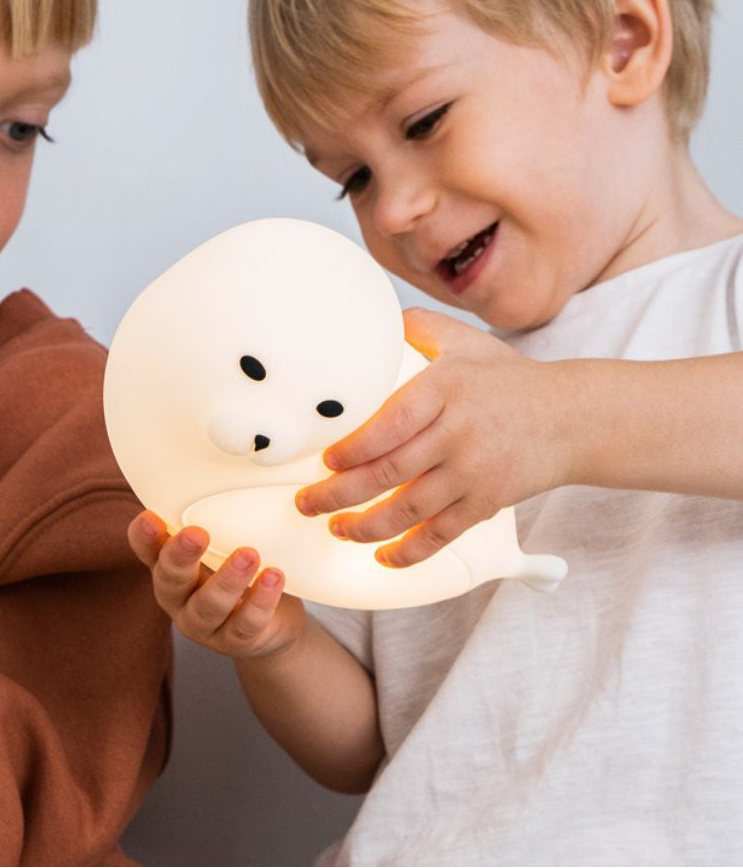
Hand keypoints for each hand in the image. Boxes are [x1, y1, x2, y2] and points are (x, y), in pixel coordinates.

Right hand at [127, 510, 305, 658]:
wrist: (271, 624)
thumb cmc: (237, 570)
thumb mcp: (221, 544)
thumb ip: (215, 516)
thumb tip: (225, 464)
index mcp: (169, 567)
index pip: (147, 550)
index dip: (144, 536)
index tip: (151, 518)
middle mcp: (179, 597)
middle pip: (170, 579)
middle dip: (181, 556)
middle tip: (196, 533)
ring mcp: (205, 624)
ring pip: (209, 606)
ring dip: (228, 580)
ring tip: (249, 555)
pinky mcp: (237, 640)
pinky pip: (246, 624)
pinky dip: (260, 601)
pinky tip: (274, 577)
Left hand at [295, 309, 570, 567]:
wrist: (572, 418)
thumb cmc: (507, 378)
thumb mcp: (465, 342)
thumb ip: (419, 329)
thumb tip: (372, 320)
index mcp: (445, 389)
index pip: (389, 424)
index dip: (353, 448)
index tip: (325, 461)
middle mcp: (457, 432)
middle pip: (388, 472)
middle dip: (339, 494)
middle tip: (307, 503)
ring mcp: (473, 472)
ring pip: (409, 509)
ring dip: (365, 527)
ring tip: (336, 528)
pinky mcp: (487, 503)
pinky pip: (442, 534)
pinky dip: (411, 552)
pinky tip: (383, 557)